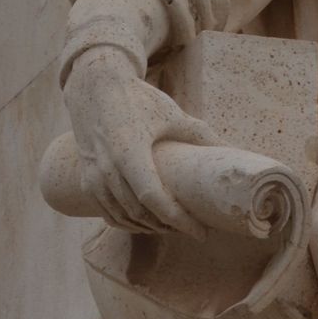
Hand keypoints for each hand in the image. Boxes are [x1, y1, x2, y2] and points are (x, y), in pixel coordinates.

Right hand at [62, 48, 214, 237]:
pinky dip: (126, 223)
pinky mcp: (86, 178)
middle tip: (193, 229)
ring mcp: (93, 175)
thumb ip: (200, 135)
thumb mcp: (171, 115)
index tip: (202, 233)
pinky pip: (106, 212)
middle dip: (168, 226)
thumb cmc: (137, 99)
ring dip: (149, 227)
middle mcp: (107, 168)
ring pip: (123, 216)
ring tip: (173, 227)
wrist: (95, 86)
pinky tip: (145, 224)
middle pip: (140, 212)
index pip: (154, 198)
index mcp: (130, 152)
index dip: (179, 220)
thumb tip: (231, 150)